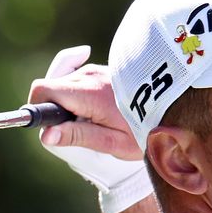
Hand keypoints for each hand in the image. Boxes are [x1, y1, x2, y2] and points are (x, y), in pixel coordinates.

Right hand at [28, 46, 151, 212]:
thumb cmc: (142, 134)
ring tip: (91, 122)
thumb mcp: (111, 142)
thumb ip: (77, 136)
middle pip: (50, 85)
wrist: (174, 115)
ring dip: (66, 102)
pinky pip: (76, 77)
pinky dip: (75, 92)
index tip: (47, 126)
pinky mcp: (101, 71)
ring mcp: (96, 70)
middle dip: (52, 108)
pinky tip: (85, 104)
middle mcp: (89, 76)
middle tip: (74, 129)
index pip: (42, 89)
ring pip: (63, 82)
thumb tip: (46, 135)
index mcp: (87, 93)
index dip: (36, 107)